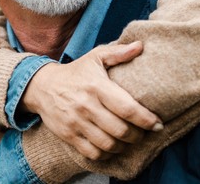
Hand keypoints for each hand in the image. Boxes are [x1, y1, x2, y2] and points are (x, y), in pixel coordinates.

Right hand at [21, 41, 162, 159]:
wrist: (42, 86)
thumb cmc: (76, 72)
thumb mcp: (95, 57)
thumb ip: (118, 53)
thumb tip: (140, 46)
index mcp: (97, 86)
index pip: (127, 108)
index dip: (146, 119)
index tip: (157, 124)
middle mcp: (86, 106)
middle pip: (120, 130)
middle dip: (138, 136)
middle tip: (145, 133)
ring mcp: (76, 123)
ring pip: (108, 144)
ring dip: (124, 146)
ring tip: (130, 141)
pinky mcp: (68, 135)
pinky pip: (92, 153)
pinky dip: (106, 154)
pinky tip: (113, 148)